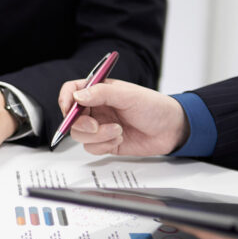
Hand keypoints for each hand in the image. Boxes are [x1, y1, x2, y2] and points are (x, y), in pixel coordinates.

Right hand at [58, 79, 188, 155]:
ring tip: (118, 131)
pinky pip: (91, 148)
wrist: (171, 130)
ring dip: (98, 136)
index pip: (71, 91)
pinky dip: (104, 145)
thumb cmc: (154, 107)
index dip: (66, 100)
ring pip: (80, 135)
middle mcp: (95, 108)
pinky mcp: (104, 142)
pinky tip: (120, 139)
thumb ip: (101, 93)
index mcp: (98, 91)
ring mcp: (99, 126)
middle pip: (71, 117)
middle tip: (96, 125)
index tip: (69, 109)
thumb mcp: (128, 95)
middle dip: (82, 124)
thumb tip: (78, 95)